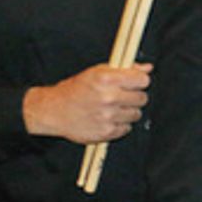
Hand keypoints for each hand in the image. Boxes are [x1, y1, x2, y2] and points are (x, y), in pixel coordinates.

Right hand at [22, 63, 152, 142]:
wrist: (53, 111)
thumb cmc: (76, 89)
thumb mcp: (97, 72)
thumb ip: (125, 69)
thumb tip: (148, 68)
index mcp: (106, 79)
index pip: (143, 80)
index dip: (140, 81)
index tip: (134, 83)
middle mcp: (108, 97)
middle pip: (142, 98)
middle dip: (134, 97)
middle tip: (121, 96)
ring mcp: (108, 116)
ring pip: (136, 114)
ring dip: (128, 111)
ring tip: (113, 108)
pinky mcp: (106, 132)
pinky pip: (127, 128)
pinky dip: (120, 124)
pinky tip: (108, 119)